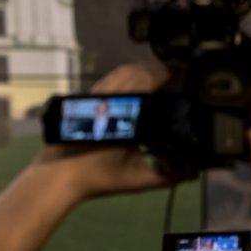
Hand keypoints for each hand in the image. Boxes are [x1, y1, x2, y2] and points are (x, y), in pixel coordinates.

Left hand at [30, 63, 187, 201]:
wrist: (57, 176)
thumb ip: (166, 176)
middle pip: (136, 71)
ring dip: (139, 73)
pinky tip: (129, 94)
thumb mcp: (136, 179)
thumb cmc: (97, 178)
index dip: (169, 74)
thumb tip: (192, 172)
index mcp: (124, 111)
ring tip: (154, 84)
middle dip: (156, 72)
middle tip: (172, 81)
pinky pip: (106, 81)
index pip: (150, 79)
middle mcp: (108, 98)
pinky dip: (122, 80)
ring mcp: (93, 97)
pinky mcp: (82, 101)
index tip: (183, 77)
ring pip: (120, 73)